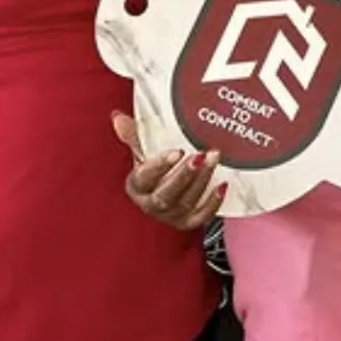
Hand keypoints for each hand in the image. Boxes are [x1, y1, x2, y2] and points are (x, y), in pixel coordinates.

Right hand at [112, 111, 226, 232]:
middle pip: (166, 194)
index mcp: (137, 186)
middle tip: (200, 156)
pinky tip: (222, 186)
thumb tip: (119, 117)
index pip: (144, 177)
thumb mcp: (142, 153)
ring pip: (186, 202)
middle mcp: (151, 205)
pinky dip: (212, 202)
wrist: (166, 194)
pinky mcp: (188, 223)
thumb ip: (133, 136)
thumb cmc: (153, 172)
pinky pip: (201, 217)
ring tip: (213, 160)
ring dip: (201, 180)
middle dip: (184, 175)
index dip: (160, 166)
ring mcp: (170, 216)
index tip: (177, 151)